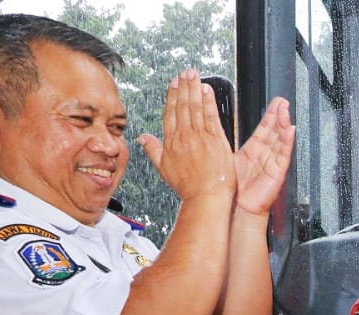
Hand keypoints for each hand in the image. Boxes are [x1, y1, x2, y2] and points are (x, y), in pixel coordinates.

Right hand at [136, 69, 236, 204]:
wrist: (205, 197)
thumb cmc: (189, 188)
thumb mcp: (164, 169)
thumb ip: (153, 150)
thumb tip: (143, 138)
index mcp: (171, 142)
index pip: (170, 113)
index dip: (172, 96)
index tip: (174, 84)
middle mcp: (184, 136)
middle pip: (182, 106)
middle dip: (183, 87)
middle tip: (185, 72)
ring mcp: (199, 137)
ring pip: (195, 107)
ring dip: (194, 88)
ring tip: (194, 74)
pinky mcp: (215, 140)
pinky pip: (210, 116)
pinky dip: (208, 101)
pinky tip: (207, 89)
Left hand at [234, 97, 295, 217]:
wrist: (236, 210)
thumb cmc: (232, 190)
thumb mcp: (227, 160)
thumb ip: (224, 144)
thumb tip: (213, 128)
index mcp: (253, 152)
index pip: (264, 129)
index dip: (270, 115)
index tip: (275, 103)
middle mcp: (264, 156)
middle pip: (274, 132)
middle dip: (279, 116)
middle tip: (282, 102)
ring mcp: (272, 164)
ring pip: (280, 141)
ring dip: (283, 125)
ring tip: (285, 111)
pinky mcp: (276, 174)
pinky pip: (283, 156)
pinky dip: (287, 144)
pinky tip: (290, 132)